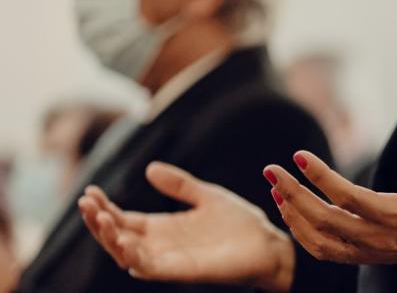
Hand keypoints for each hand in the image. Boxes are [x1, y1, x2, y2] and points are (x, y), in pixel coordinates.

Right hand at [78, 162, 294, 291]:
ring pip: (126, 253)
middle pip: (118, 236)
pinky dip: (132, 254)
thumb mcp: (206, 195)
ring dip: (108, 236)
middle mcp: (161, 245)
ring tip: (96, 216)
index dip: (104, 207)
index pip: (124, 219)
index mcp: (164, 227)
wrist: (268, 243)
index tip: (90, 190)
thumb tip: (150, 168)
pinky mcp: (182, 271)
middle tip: (85, 202)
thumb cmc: (240, 224)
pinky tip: (122, 238)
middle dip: (97, 221)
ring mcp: (169, 260)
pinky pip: (149, 267)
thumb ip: (179, 184)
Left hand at [264, 131, 396, 267]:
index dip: (320, 177)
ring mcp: (369, 251)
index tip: (298, 155)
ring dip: (293, 215)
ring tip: (275, 188)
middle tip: (271, 170)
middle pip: (325, 220)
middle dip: (293, 194)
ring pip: (319, 240)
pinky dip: (302, 233)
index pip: (349, 198)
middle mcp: (379, 237)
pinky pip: (325, 250)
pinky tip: (291, 210)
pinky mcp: (364, 256)